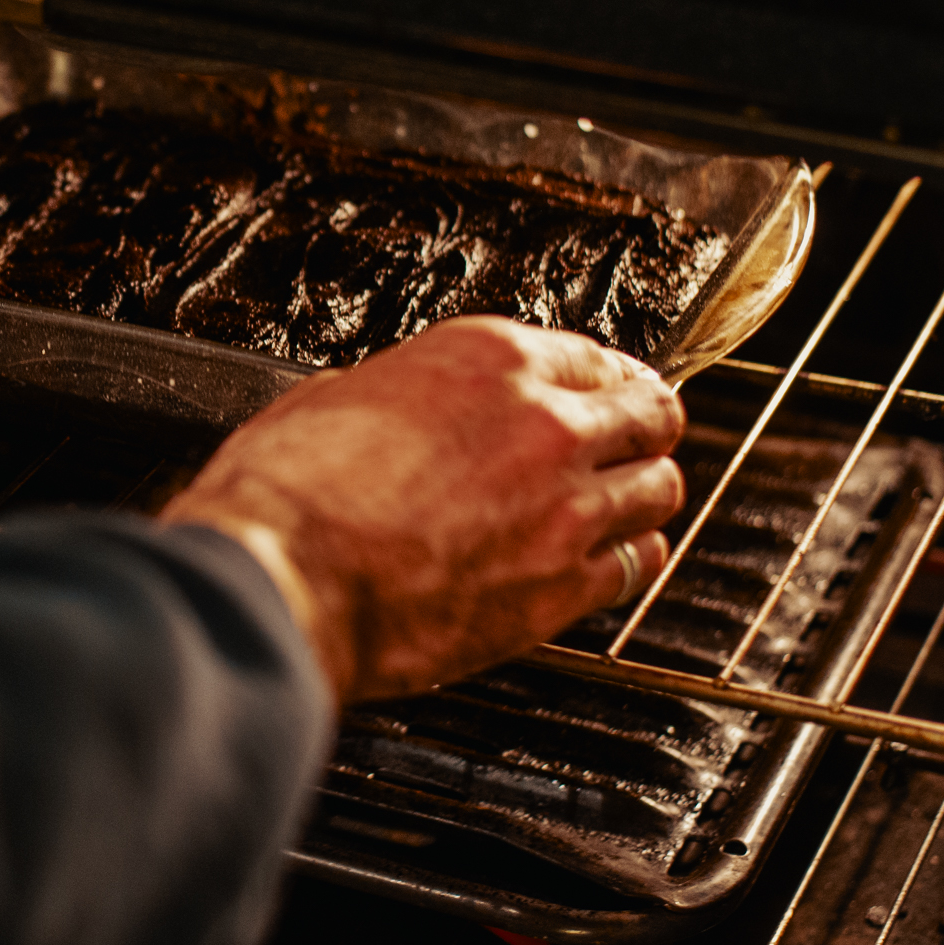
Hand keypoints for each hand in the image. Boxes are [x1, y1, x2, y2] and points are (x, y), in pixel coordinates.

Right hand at [160, 316, 685, 709]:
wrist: (285, 576)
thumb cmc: (289, 490)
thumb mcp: (334, 395)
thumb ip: (399, 393)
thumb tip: (403, 405)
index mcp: (488, 359)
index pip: (595, 356)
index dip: (602, 380)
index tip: (602, 394)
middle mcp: (544, 423)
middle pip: (651, 414)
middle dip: (640, 428)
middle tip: (630, 442)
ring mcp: (564, 508)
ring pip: (658, 489)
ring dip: (639, 494)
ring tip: (620, 505)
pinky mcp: (563, 587)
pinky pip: (636, 566)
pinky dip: (625, 561)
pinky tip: (602, 561)